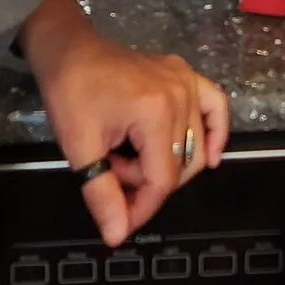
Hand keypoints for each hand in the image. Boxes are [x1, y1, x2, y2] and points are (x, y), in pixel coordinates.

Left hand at [23, 0, 229, 246]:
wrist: (68, 50)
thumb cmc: (70, 93)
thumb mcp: (80, 147)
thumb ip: (102, 194)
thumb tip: (117, 235)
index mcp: (154, 112)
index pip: (163, 179)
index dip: (142, 208)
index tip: (120, 222)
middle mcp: (180, 95)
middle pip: (182, 166)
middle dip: (147, 182)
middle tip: (113, 170)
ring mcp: (187, 81)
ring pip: (196, 146)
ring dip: (166, 162)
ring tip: (130, 155)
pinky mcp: (187, 75)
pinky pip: (215, 107)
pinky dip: (216, 133)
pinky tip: (212, 155)